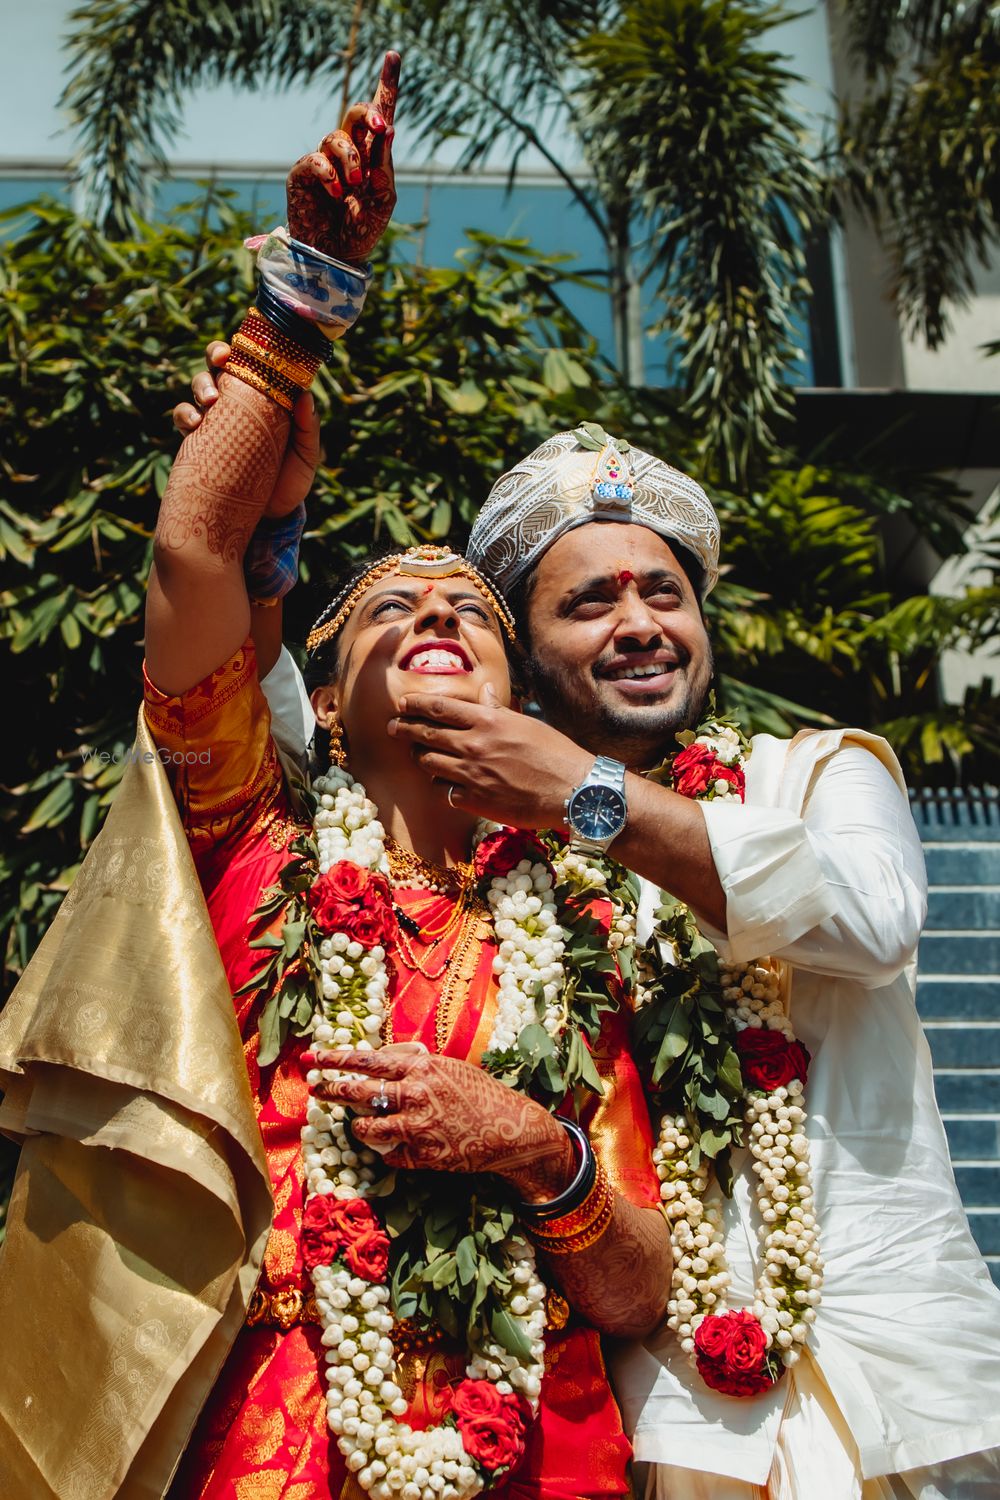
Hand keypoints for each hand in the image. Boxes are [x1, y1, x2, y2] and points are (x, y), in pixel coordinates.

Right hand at [171, 341, 320, 518]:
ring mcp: (215, 420)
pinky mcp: (196, 440)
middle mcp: (237, 403)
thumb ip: (307, 428)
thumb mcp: (305, 456)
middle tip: (222, 362)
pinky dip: (184, 413)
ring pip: (199, 386)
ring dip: (201, 385)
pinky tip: (195, 424)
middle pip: (220, 365)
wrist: (266, 519)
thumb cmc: (288, 483)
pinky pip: (183, 417)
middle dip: (216, 355)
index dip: (246, 348)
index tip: (247, 346)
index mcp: (263, 399)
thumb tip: (305, 395)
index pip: (252, 364)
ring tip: (210, 401)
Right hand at [286, 52, 399, 263]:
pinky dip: (329, 176)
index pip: (380, 115)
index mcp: (372, 156)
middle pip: (355, 113)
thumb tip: (388, 129)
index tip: (394, 56)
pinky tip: (335, 195)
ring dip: (349, 160)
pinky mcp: (303, 173)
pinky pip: (316, 160)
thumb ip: (385, 166)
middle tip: (380, 129)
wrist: (338, 257)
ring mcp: (324, 161)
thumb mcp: (383, 200)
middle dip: (368, 114)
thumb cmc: (362, 230)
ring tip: (353, 187)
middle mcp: (348, 152)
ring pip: (336, 137)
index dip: (387, 85)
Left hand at [311, 1043, 573, 1202]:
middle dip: (331, 1091)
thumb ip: (414, 1063)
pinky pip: (390, 1155)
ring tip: (360, 1125)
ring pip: (367, 1129)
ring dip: (359, 1127)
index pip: (367, 1061)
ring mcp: (417, 1128)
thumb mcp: (449, 1066)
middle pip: (358, 1093)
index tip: (313, 1058)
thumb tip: (380, 1059)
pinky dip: (389, 1151)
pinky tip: (398, 1146)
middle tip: (316, 1090)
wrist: (508, 1129)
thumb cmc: (479, 1093)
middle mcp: (416, 1095)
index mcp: (421, 1069)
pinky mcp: (423, 1156)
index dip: (336, 1060)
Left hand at [387, 684, 591, 829]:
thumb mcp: (526, 722)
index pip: (440, 708)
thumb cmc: (555, 753)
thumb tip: (484, 690)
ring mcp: (472, 774)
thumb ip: (497, 709)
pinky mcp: (474, 801)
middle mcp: (474, 745)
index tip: (403, 704)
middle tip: (393, 727)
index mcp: (487, 720)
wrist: (573, 791)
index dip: (416, 705)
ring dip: (421, 758)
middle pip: (425, 734)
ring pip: (428, 763)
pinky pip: (444, 792)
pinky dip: (443, 786)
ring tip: (418, 754)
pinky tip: (448, 784)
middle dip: (404, 729)